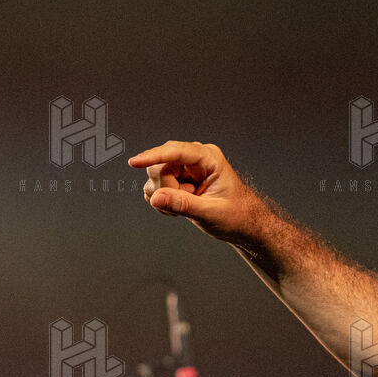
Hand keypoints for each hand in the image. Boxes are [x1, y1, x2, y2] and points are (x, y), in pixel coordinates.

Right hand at [129, 141, 264, 243]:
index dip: (154, 156)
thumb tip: (155, 197)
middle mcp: (194, 159)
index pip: (176, 151)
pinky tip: (179, 209)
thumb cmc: (236, 215)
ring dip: (164, 197)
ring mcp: (184, 169)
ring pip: (154, 177)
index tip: (135, 162)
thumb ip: (183, 204)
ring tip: (186, 208)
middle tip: (182, 205)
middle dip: (165, 188)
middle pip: (160, 165)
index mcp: (209, 158)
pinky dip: (162, 201)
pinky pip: (154, 187)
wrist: (243, 224)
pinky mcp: (176, 180)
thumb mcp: (211, 212)